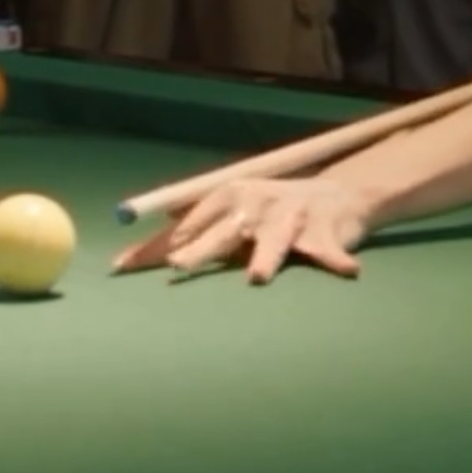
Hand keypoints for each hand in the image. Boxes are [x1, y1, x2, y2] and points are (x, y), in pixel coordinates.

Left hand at [111, 175, 370, 283]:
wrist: (337, 196)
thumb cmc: (268, 213)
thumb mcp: (227, 217)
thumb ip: (184, 237)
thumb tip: (123, 260)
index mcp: (229, 196)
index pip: (187, 224)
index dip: (159, 246)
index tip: (127, 266)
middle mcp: (258, 203)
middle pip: (226, 230)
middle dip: (204, 247)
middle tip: (180, 266)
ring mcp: (293, 217)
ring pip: (276, 240)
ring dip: (266, 256)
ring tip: (257, 276)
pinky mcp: (328, 232)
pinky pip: (331, 251)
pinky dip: (337, 261)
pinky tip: (348, 272)